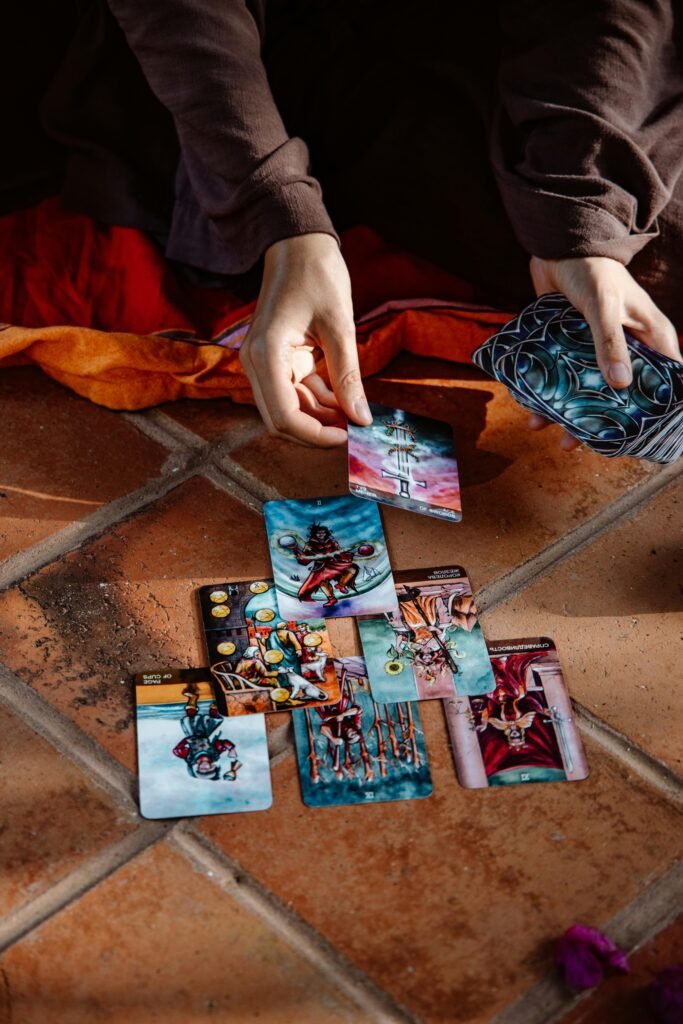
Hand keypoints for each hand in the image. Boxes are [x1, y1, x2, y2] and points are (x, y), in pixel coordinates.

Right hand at [240, 233, 371, 445]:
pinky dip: (318, 401)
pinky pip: (295, 393)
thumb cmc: (316, 273)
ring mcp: (264, 363)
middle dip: (317, 431)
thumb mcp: (340, 326)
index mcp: (267, 354)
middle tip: (353, 431)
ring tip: (355, 414)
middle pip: (281, 420)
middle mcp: (256, 363)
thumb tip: (361, 418)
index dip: (315, 435)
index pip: (284, 417)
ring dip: (320, 417)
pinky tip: (344, 400)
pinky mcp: (276, 360)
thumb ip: (348, 376)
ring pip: (289, 410)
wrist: (297, 243)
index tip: (348, 437)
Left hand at [528, 256, 680, 449]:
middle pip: (619, 395)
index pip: (665, 382)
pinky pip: (562, 375)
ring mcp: (596, 348)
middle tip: (575, 442)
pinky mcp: (570, 346)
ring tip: (542, 427)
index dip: (654, 411)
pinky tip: (530, 406)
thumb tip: (621, 386)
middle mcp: (627, 348)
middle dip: (597, 420)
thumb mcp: (605, 306)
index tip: (637, 437)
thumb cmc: (592, 269)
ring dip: (564, 410)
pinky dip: (547, 391)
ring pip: (586, 388)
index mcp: (651, 338)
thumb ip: (610, 343)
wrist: (558, 244)